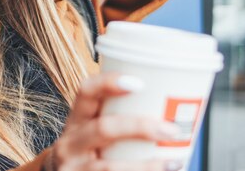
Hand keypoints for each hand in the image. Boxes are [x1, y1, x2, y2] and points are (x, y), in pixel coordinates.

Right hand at [49, 73, 183, 170]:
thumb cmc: (90, 151)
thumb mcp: (92, 131)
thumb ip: (118, 118)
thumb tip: (172, 107)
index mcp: (76, 120)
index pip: (85, 91)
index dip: (108, 83)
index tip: (139, 83)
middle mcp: (70, 143)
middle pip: (103, 128)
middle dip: (140, 127)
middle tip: (171, 129)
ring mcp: (74, 168)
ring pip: (109, 167)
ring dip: (147, 166)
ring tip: (174, 163)